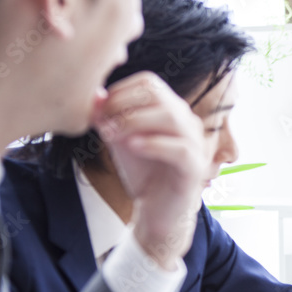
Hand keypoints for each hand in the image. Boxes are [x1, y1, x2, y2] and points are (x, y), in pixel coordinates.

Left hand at [92, 72, 206, 269]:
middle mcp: (187, 121)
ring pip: (171, 117)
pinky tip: (133, 148)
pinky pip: (180, 149)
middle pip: (159, 95)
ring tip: (113, 135)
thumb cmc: (142, 172)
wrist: (156, 209)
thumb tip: (95, 95)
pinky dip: (153, 144)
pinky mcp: (196, 167)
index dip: (120, 90)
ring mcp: (195, 143)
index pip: (149, 83)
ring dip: (135, 122)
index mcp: (171, 109)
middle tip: (103, 123)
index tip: (99, 111)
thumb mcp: (119, 141)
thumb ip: (108, 118)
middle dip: (124, 104)